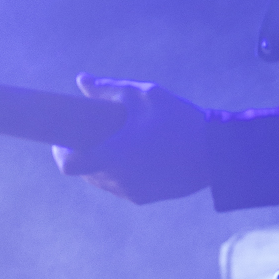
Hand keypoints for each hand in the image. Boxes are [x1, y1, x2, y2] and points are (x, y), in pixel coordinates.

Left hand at [52, 77, 208, 202]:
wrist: (217, 154)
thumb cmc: (180, 121)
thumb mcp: (145, 96)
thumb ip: (109, 90)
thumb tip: (81, 80)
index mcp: (113, 154)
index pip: (68, 164)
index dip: (60, 151)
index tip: (65, 137)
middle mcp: (119, 179)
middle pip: (84, 171)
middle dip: (84, 152)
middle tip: (95, 132)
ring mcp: (132, 192)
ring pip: (101, 180)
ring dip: (101, 164)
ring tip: (119, 142)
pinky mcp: (145, 198)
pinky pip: (120, 187)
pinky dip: (120, 173)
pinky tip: (137, 155)